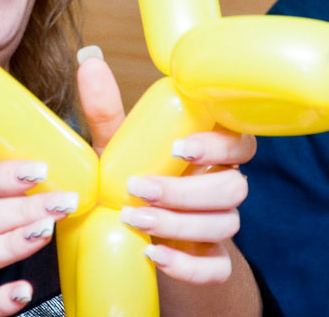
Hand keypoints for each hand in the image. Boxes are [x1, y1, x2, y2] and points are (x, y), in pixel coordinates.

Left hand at [76, 46, 256, 285]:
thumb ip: (105, 109)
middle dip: (185, 190)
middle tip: (139, 189)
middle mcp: (221, 186)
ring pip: (224, 224)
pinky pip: (217, 269)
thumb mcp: (115, 147)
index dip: (220, 145)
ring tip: (134, 220)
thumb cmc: (128, 179)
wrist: (127, 237)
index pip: (239, 142)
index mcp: (207, 152)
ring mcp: (219, 226)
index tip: (178, 147)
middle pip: (233, 187)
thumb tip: (89, 60)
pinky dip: (188, 266)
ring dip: (178, 224)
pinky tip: (155, 255)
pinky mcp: (212, 263)